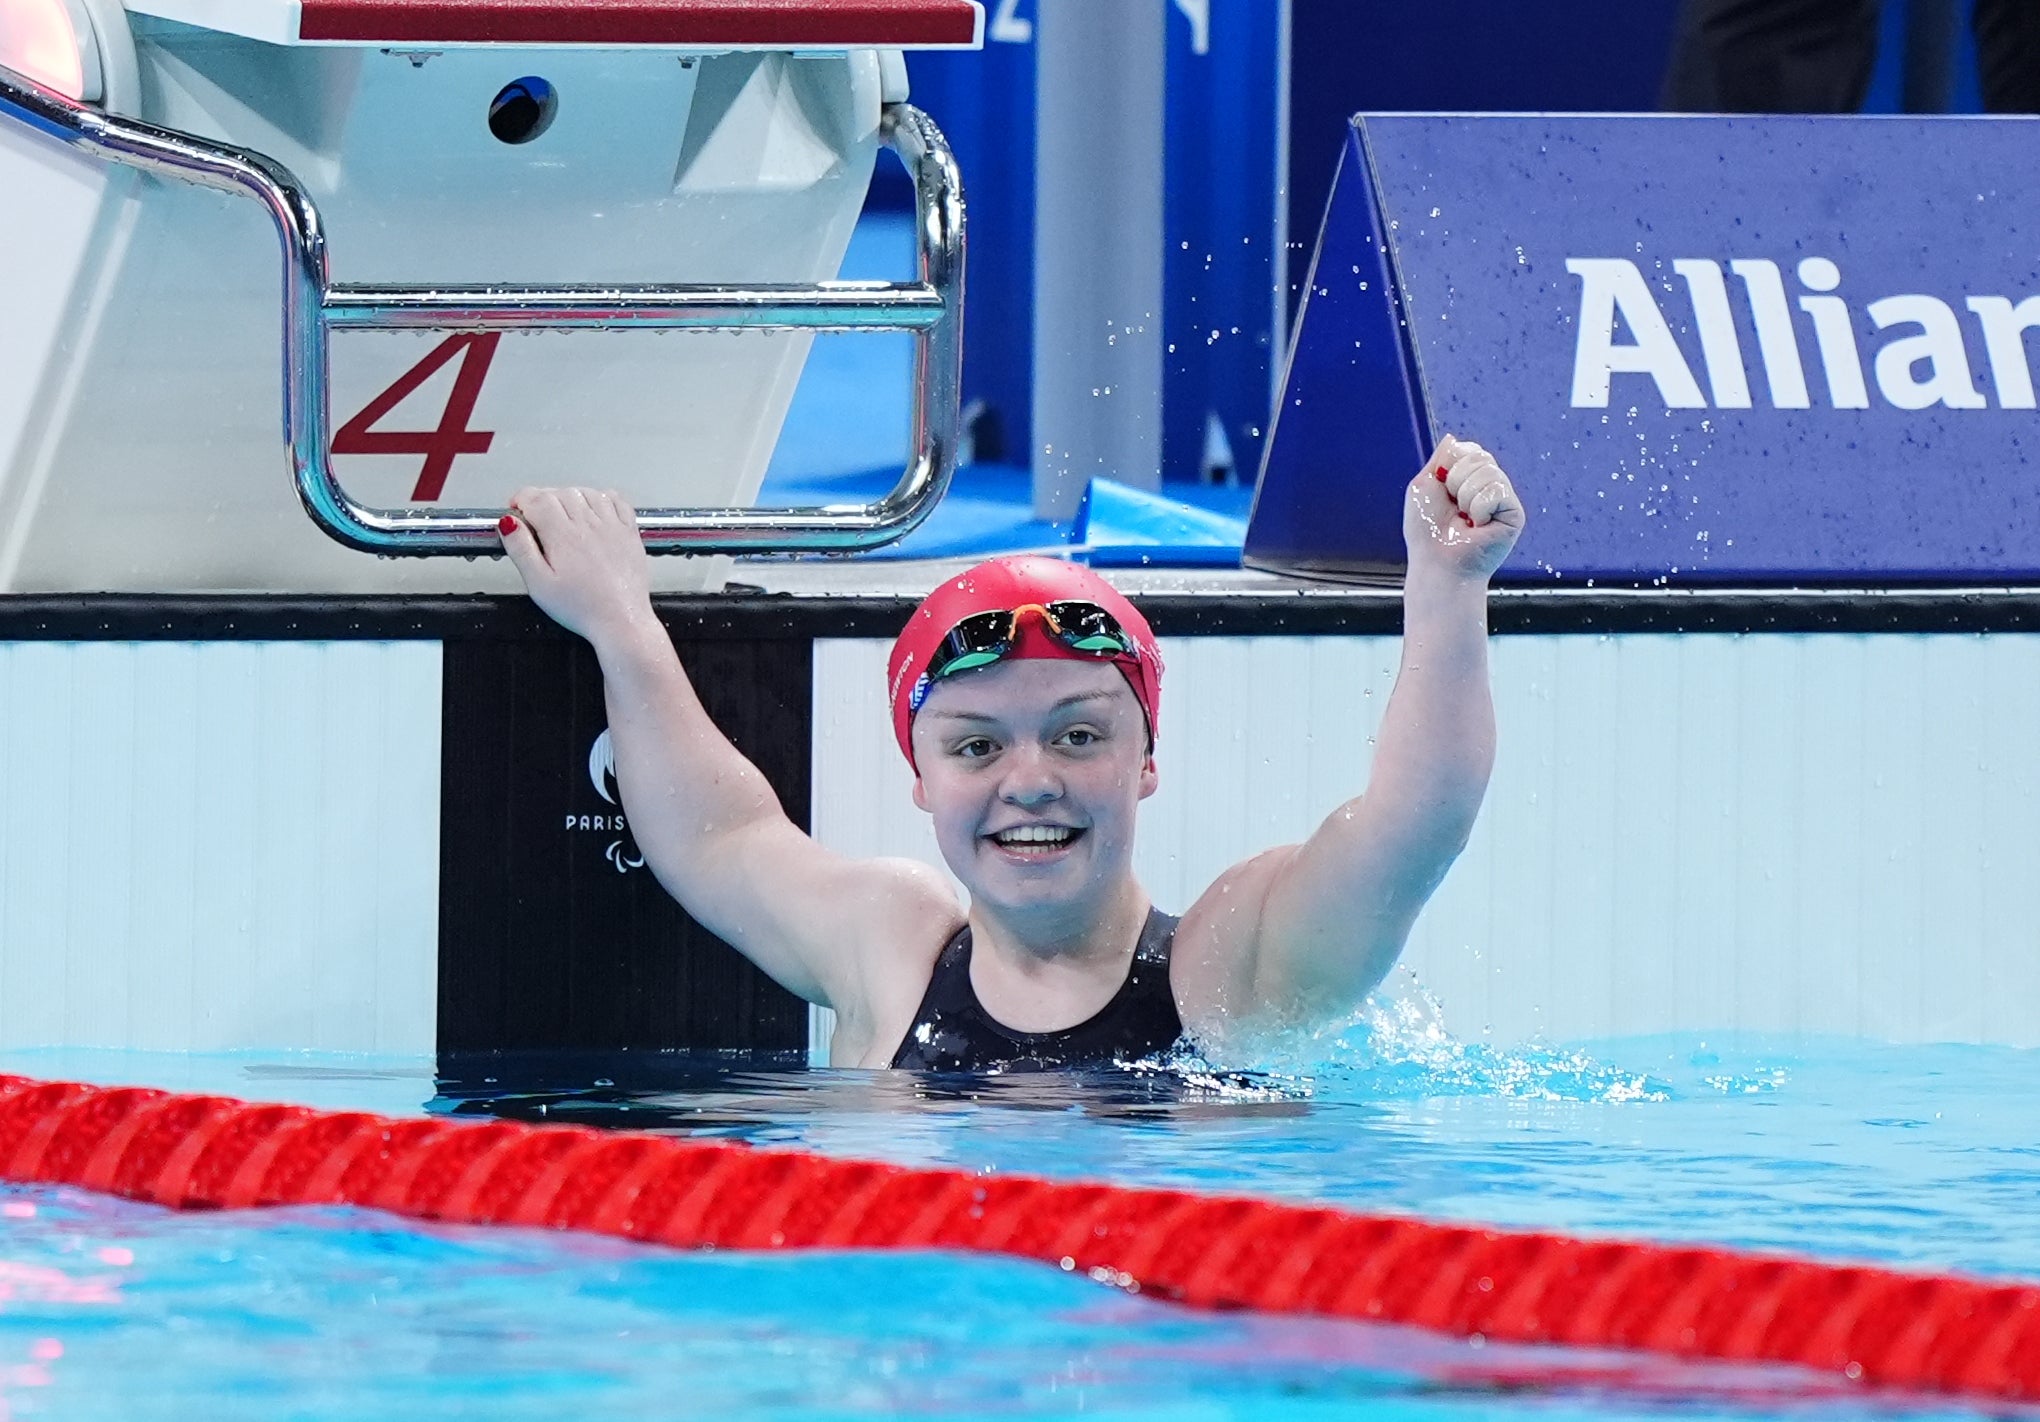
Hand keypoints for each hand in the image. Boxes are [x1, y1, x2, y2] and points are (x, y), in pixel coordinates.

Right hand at [499, 487, 654, 646]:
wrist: (622, 620)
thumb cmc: (583, 607)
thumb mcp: (539, 584)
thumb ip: (520, 549)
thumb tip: (507, 523)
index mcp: (563, 535)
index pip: (536, 498)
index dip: (521, 500)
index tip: (516, 510)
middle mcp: (589, 524)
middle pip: (560, 493)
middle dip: (542, 499)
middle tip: (534, 517)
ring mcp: (612, 526)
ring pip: (586, 492)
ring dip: (569, 496)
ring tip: (561, 514)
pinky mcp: (629, 532)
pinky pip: (616, 500)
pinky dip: (601, 498)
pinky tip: (594, 510)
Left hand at [1402, 435, 1524, 584]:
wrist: (1437, 562)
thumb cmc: (1427, 531)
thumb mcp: (1424, 486)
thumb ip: (1440, 460)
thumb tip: (1453, 438)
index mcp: (1469, 480)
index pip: (1470, 450)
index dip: (1452, 463)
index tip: (1442, 487)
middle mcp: (1489, 487)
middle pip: (1480, 456)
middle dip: (1456, 480)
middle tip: (1453, 507)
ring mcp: (1503, 500)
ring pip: (1489, 471)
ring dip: (1466, 496)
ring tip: (1465, 519)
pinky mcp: (1514, 513)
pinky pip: (1498, 489)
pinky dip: (1479, 507)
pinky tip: (1478, 525)